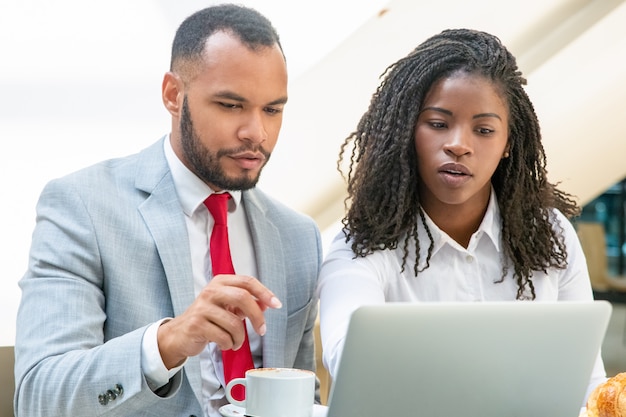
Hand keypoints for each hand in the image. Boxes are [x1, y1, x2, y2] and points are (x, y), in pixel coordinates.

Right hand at [156, 274, 281, 368]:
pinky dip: (229, 344)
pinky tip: (225, 344)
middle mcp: (211, 291)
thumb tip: (266, 304)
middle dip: (257, 317)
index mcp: (220, 282)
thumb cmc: (207, 319)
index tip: (276, 304)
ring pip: (234, 323)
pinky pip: (223, 337)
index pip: (247, 281)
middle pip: (243, 298)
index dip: (264, 293)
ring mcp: (202, 307)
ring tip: (235, 342)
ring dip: (240, 338)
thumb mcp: (227, 307)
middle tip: (262, 330)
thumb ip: (246, 304)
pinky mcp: (196, 324)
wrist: (179, 334)